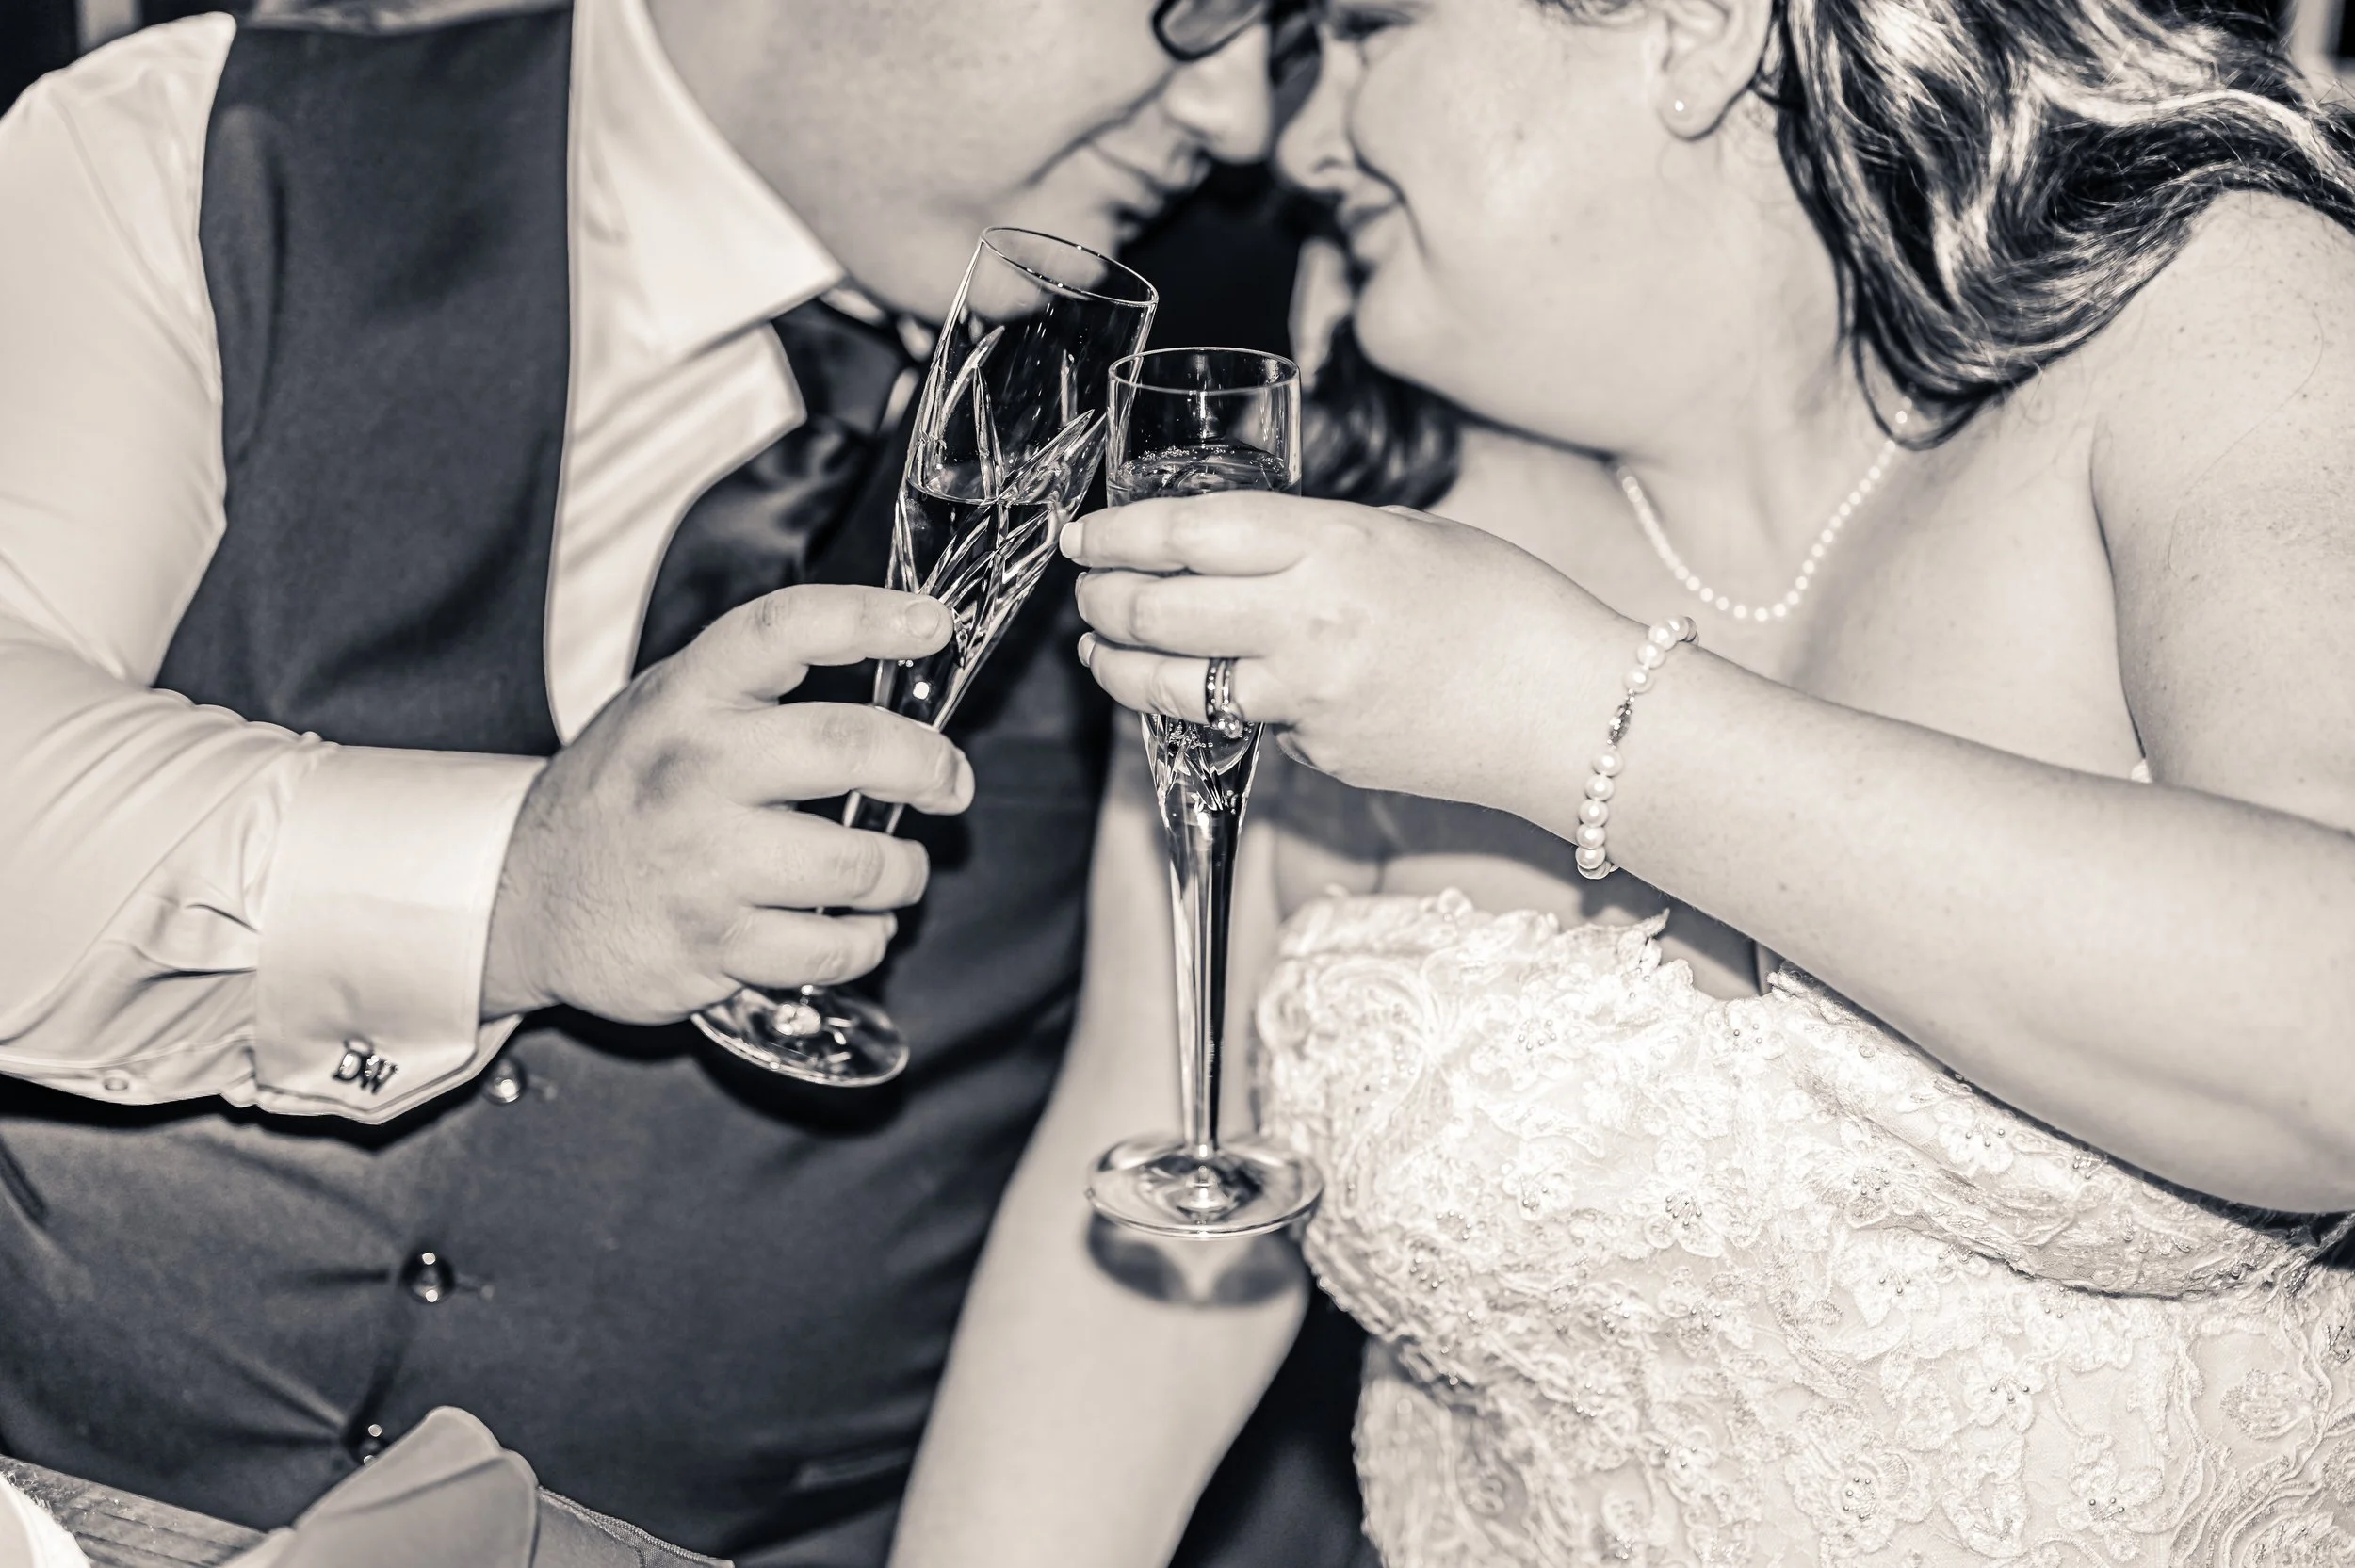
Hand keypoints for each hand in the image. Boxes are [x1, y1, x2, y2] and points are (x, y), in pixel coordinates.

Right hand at [482, 584, 973, 1022]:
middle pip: (849, 746)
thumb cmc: (624, 794)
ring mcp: (701, 865)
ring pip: (857, 864)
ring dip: (903, 871)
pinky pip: (830, 948)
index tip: (934, 625)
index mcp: (687, 698)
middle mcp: (694, 773)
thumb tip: (889, 662)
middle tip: (950, 782)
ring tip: (898, 870)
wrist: (521, 894)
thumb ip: (757, 687)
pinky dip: (865, 941)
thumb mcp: (667, 709)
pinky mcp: (709, 946)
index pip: (785, 630)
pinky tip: (858, 927)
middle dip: (928, 765)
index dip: (871, 617)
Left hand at [1062, 493, 1630, 807]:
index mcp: (1336, 547)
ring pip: (1173, 685)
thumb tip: (1239, 545)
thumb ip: (1319, 538)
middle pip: (1159, 609)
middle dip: (1103, 599)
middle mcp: (1309, 623)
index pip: (1191, 532)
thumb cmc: (1508, 609)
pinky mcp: (1319, 755)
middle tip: (1088, 589)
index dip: (1121, 531)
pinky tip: (1218, 689)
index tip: (1084, 532)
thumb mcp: (1411, 535)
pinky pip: (1246, 725)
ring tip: (1103, 650)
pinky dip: (1220, 706)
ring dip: (1120, 665)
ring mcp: (1309, 700)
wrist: (1573, 714)